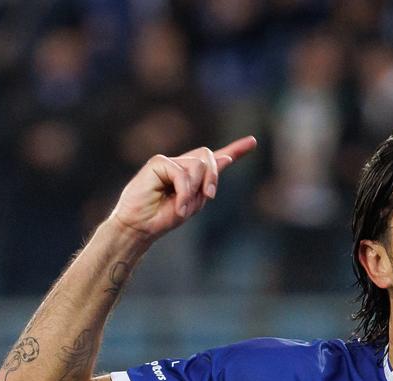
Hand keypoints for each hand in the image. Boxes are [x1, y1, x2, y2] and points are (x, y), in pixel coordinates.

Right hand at [110, 136, 256, 242]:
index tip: (253, 142)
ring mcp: (169, 162)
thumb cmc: (162, 218)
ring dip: (194, 190)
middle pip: (208, 155)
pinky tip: (179, 207)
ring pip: (198, 164)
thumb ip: (208, 183)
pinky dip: (184, 192)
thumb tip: (225, 158)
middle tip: (208, 196)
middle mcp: (181, 164)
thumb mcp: (193, 203)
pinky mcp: (158, 162)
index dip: (235, 149)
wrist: (139, 226)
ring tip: (182, 208)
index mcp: (192, 175)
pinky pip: (183, 173)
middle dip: (213, 176)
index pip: (215, 158)